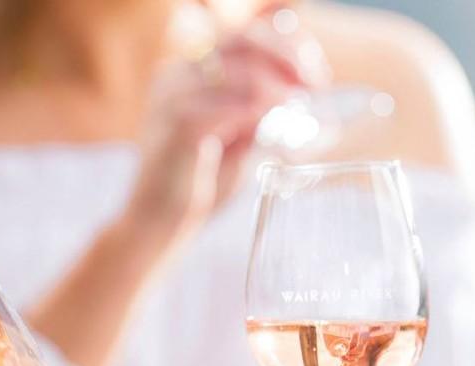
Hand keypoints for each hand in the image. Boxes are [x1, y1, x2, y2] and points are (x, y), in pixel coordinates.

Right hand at [119, 22, 326, 249]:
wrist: (158, 221)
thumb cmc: (199, 181)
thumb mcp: (237, 135)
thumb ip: (258, 107)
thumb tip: (296, 85)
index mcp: (186, 71)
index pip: (242, 35)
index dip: (286, 45)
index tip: (314, 73)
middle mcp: (175, 74)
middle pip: (241, 39)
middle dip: (288, 55)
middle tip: (316, 82)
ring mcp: (172, 97)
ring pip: (236, 68)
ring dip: (277, 84)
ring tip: (297, 104)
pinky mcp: (177, 126)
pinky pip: (227, 104)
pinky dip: (259, 107)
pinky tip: (277, 118)